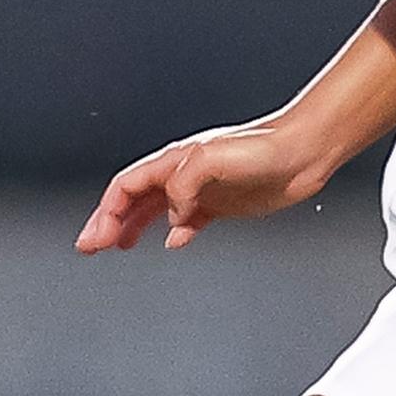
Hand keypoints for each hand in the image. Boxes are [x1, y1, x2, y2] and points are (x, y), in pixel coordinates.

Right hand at [77, 123, 314, 253]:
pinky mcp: (225, 202)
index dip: (105, 213)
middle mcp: (184, 174)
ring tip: (117, 245)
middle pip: (133, 200)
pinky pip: (190, 219)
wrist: (305, 151)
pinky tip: (173, 242)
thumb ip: (183, 185)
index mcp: (174, 162)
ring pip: (157, 209)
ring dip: (134, 227)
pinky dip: (176, 231)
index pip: (126, 188)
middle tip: (90, 247)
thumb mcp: (213, 159)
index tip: (93, 239)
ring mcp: (203, 188)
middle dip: (108, 223)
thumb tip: (172, 217)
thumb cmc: (265, 148)